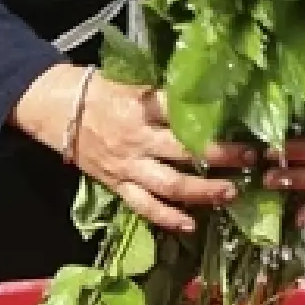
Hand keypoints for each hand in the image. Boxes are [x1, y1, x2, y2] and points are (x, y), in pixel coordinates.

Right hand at [12, 65, 256, 233]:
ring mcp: (128, 165)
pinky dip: (167, 217)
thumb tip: (205, 93)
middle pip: (185, 150)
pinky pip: (144, 206)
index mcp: (142, 105)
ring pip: (170, 184)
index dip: (215, 119)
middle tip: (250, 158)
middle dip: (221, 155)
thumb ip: (163, 93)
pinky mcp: (117, 185)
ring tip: (230, 192)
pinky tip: (190, 224)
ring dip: (203, 190)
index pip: (183, 112)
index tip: (243, 122)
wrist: (55, 109)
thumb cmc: (98, 89)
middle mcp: (138, 138)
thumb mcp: (131, 80)